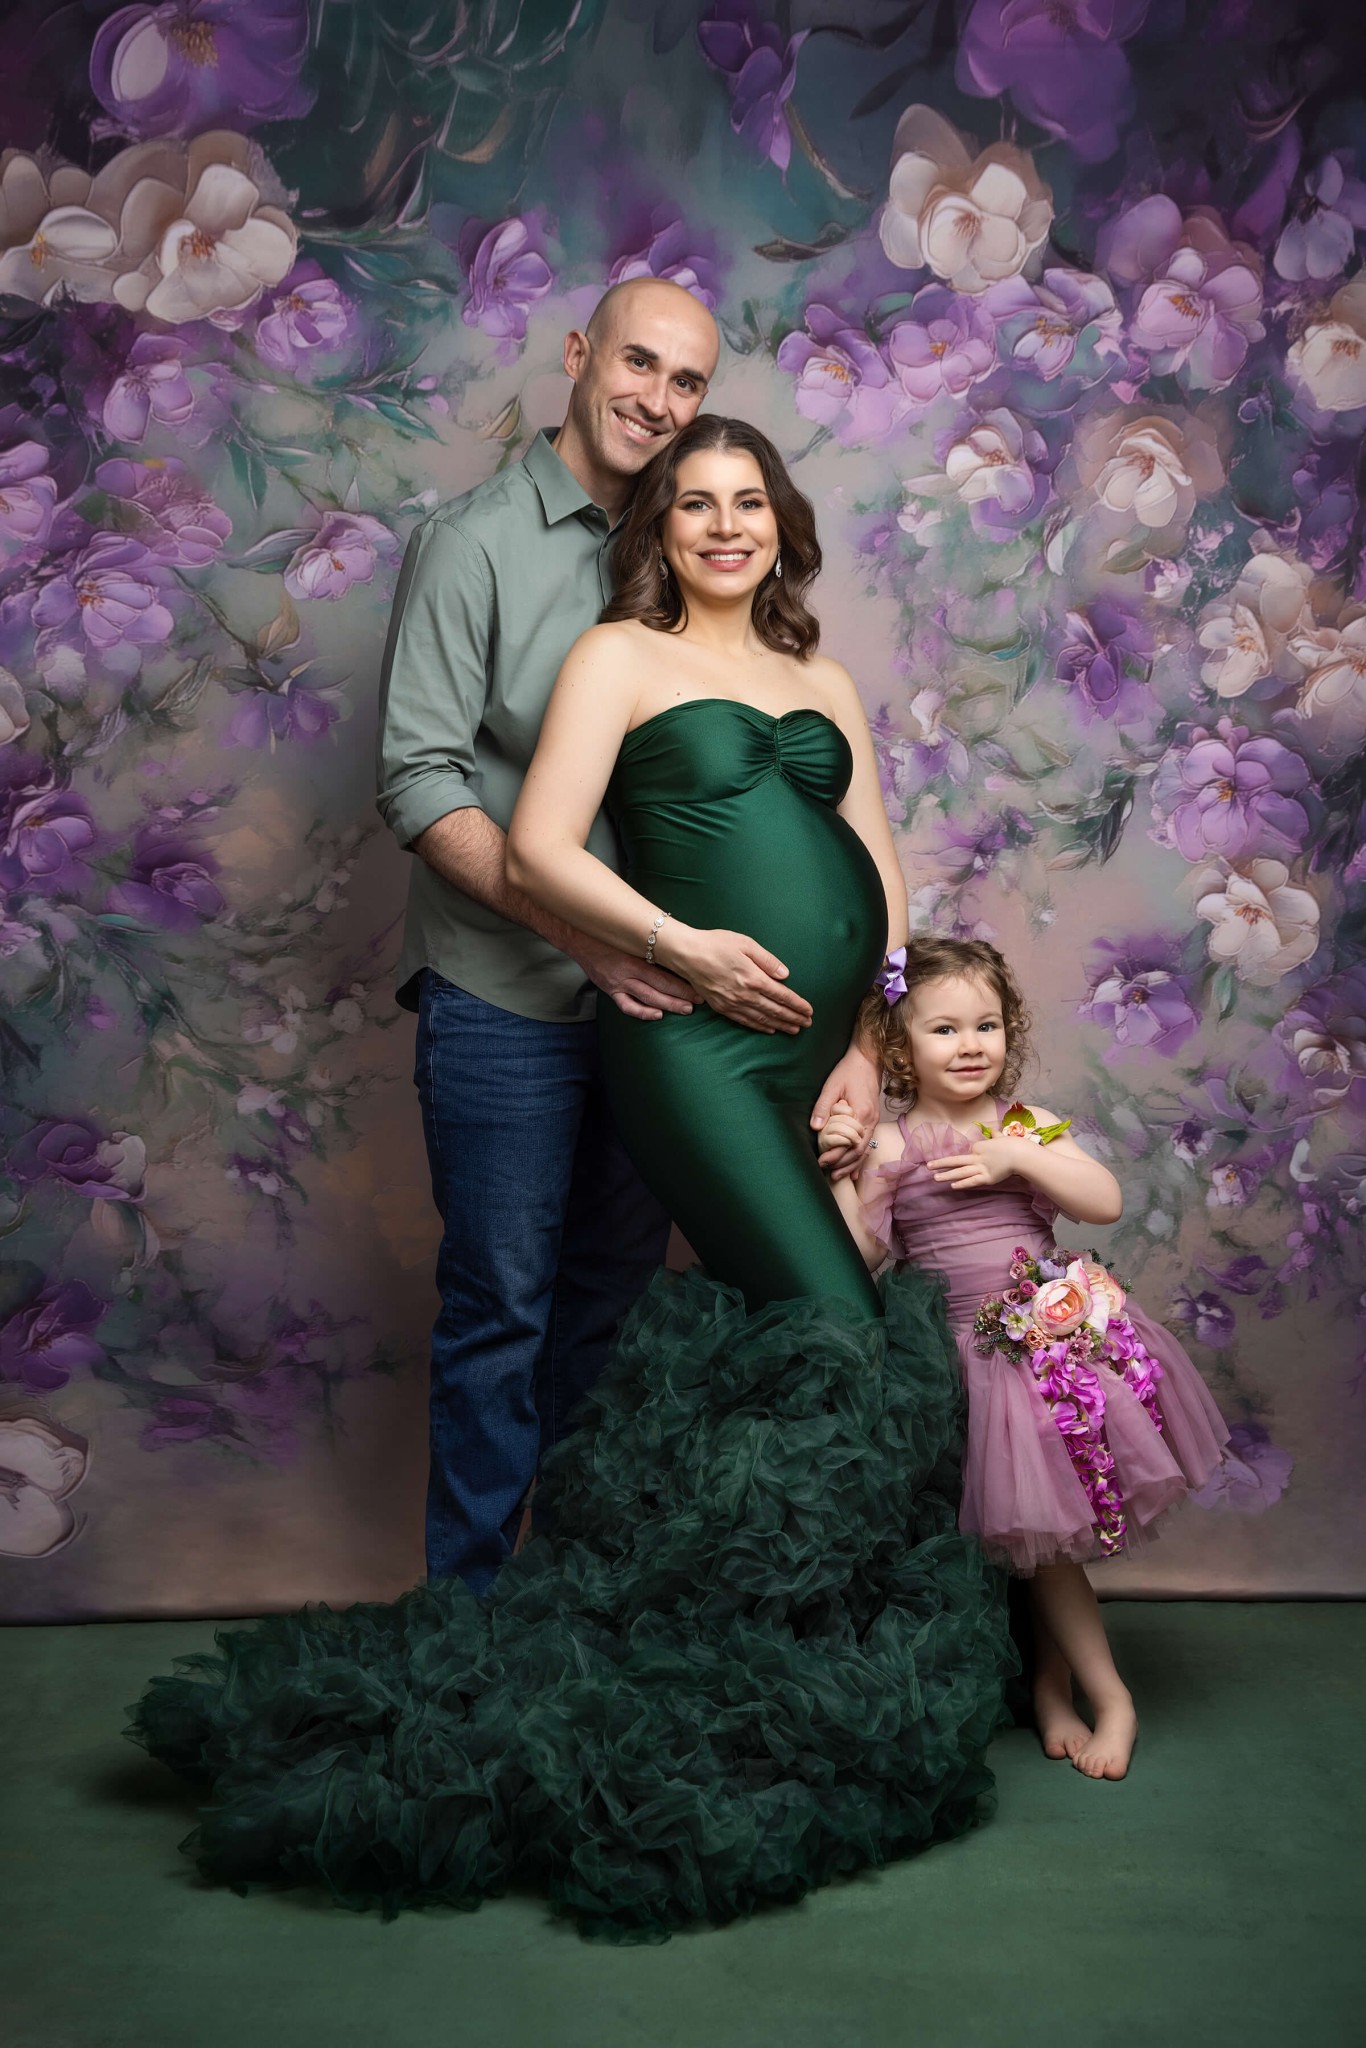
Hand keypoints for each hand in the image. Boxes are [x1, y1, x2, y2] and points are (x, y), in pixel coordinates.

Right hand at [570, 935, 694, 1021]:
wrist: (578, 935)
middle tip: (699, 1000)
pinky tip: (656, 1015)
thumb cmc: (607, 931)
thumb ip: (650, 940)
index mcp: (636, 953)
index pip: (665, 970)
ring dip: (668, 1005)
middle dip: (682, 994)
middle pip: (660, 986)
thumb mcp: (630, 931)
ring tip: (685, 1009)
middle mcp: (628, 969)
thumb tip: (675, 943)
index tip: (700, 983)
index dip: (684, 980)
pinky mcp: (609, 989)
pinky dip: (642, 1012)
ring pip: (647, 997)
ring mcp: (618, 981)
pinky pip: (626, 1005)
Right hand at [657, 923, 811, 1034]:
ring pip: (762, 1019)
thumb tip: (785, 975)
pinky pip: (745, 1021)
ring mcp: (732, 1004)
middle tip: (807, 1024)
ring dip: (780, 1025)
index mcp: (754, 978)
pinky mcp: (722, 1008)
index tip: (809, 1011)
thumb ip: (768, 960)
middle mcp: (745, 995)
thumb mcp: (746, 944)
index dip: (798, 1005)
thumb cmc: (716, 944)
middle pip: (775, 1010)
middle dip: (793, 1018)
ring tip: (794, 1030)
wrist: (687, 954)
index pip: (782, 996)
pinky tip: (769, 1029)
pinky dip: (760, 1026)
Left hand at [811, 1043, 879, 1178]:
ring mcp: (874, 1120)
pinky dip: (860, 1158)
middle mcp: (870, 1120)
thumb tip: (815, 1127)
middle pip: (859, 1150)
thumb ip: (823, 1106)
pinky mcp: (872, 1119)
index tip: (822, 1161)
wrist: (868, 1059)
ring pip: (864, 1149)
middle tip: (827, 1173)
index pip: (849, 1142)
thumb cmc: (849, 1070)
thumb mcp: (832, 1085)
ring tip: (838, 1175)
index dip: (836, 1154)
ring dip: (852, 1164)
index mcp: (861, 1112)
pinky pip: (867, 1143)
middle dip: (843, 1164)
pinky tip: (854, 1170)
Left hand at [927, 1136, 1025, 1190]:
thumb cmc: (1013, 1145)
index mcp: (979, 1146)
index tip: (972, 1159)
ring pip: (960, 1172)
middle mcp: (977, 1157)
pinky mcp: (987, 1178)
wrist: (1021, 1155)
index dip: (970, 1155)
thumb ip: (995, 1135)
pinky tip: (952, 1186)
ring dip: (946, 1175)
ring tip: (934, 1178)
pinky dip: (962, 1184)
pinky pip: (971, 1181)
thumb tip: (993, 1131)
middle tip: (928, 1166)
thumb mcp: (1002, 1137)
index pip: (969, 1151)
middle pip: (956, 1160)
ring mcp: (981, 1168)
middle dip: (941, 1163)